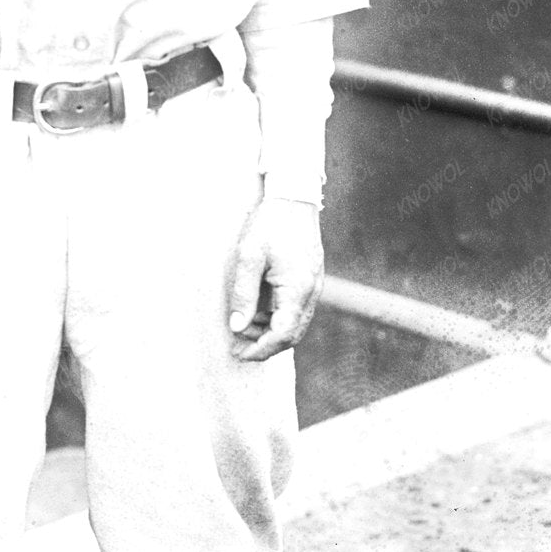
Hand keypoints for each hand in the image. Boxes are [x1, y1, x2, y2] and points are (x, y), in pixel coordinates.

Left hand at [227, 196, 324, 361]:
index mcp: (297, 289)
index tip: (239, 353)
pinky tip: (257, 314)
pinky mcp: (310, 281)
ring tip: (242, 329)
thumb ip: (243, 294)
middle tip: (237, 349)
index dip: (261, 349)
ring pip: (294, 324)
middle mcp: (311, 292)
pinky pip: (295, 310)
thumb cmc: (270, 224)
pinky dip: (277, 319)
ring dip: (270, 333)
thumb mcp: (248, 256)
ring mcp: (313, 287)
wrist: (294, 198)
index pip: (282, 334)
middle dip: (265, 346)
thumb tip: (237, 328)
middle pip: (291, 334)